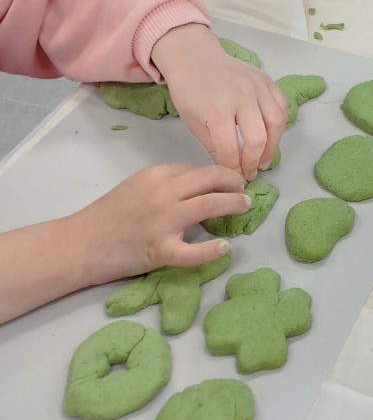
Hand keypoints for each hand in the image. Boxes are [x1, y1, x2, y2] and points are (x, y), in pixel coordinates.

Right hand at [71, 163, 249, 287]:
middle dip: (234, 184)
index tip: (232, 180)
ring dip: (233, 204)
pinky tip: (224, 247)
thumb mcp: (138, 185)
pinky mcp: (159, 250)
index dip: (221, 174)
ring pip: (209, 205)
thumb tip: (201, 184)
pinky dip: (211, 250)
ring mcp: (162, 221)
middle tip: (245, 191)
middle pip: (210, 180)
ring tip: (244, 207)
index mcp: (157, 174)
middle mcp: (163, 193)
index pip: (200, 169)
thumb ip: (167, 182)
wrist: (80, 244)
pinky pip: (192, 251)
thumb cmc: (108, 214)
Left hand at [151, 24, 286, 178]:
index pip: (231, 149)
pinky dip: (280, 125)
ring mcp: (257, 85)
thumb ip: (215, 146)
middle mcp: (241, 96)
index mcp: (217, 109)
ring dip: (273, 146)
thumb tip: (232, 169)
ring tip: (264, 159)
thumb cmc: (190, 92)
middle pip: (258, 138)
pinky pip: (282, 106)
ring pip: (276, 122)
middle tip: (251, 172)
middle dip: (255, 161)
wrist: (196, 58)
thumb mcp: (194, 123)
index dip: (233, 169)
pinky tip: (271, 137)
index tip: (234, 178)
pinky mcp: (267, 79)